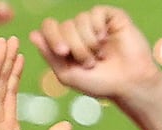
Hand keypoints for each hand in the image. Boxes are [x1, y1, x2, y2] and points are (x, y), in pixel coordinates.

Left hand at [32, 7, 159, 104]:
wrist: (129, 84)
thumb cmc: (99, 84)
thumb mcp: (68, 75)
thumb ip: (49, 55)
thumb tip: (32, 34)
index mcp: (66, 42)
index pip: (49, 27)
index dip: (52, 37)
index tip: (62, 52)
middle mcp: (79, 30)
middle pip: (65, 25)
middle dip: (75, 47)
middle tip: (89, 63)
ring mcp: (95, 23)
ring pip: (80, 19)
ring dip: (88, 42)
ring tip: (99, 56)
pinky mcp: (112, 17)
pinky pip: (96, 12)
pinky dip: (98, 28)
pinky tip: (104, 39)